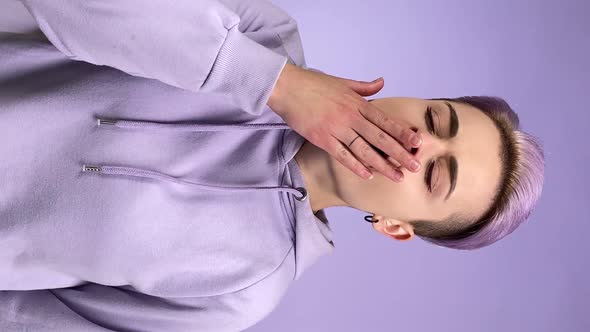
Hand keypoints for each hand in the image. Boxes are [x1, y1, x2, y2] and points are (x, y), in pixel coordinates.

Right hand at [267, 63, 421, 181]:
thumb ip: (364, 86)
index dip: (402, 132)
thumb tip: (382, 82)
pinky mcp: (321, 138)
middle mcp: (350, 116)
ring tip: (397, 176)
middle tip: (415, 166)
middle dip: (399, 153)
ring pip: (364, 150)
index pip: (385, 120)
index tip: (417, 143)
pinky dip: (356, 165)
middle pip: (380, 138)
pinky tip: (368, 175)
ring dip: (382, 164)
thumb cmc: (313, 83)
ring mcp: (336, 128)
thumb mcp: (342, 82)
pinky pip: (342, 155)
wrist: (287, 87)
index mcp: (357, 103)